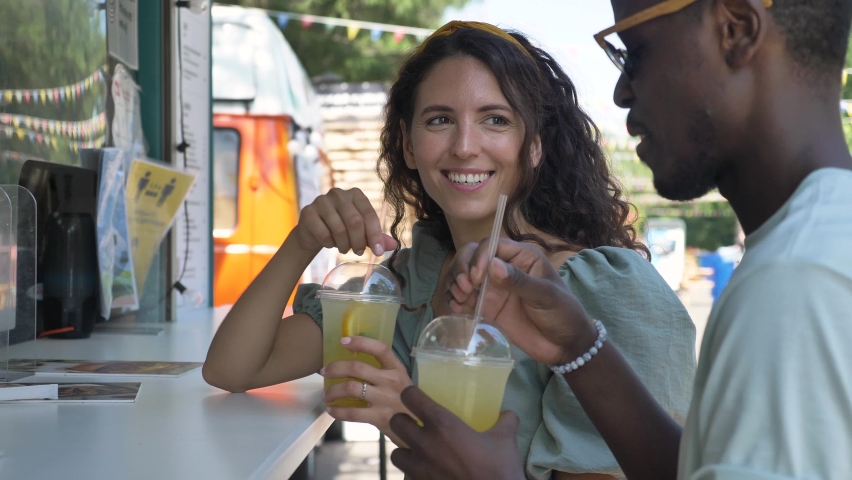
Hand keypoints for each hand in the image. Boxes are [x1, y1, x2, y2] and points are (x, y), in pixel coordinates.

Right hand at [296, 187, 396, 255]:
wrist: (313, 232)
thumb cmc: (341, 230)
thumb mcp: (361, 233)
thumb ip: (377, 237)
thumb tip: (394, 245)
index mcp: (355, 194)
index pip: (369, 214)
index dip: (375, 235)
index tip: (378, 252)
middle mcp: (339, 193)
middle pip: (355, 221)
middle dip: (359, 242)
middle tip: (358, 252)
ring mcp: (321, 201)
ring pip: (339, 229)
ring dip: (344, 245)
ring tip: (343, 248)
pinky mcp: (308, 212)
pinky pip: (324, 234)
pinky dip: (329, 244)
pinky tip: (329, 243)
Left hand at [321, 336, 413, 445]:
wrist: (418, 430)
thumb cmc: (405, 403)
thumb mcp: (401, 382)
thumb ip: (383, 372)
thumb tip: (354, 363)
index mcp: (397, 369)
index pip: (380, 349)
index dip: (361, 342)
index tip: (344, 341)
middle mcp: (391, 381)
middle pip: (357, 367)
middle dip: (335, 368)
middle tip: (324, 371)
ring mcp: (385, 400)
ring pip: (350, 388)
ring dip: (333, 390)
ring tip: (326, 394)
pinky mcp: (380, 418)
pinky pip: (352, 413)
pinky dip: (337, 411)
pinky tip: (332, 410)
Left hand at [389, 387, 523, 479]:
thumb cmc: (498, 469)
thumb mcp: (506, 441)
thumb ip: (505, 422)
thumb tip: (508, 415)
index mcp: (443, 424)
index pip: (410, 397)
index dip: (411, 395)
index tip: (416, 397)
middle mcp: (424, 443)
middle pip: (396, 422)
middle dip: (404, 421)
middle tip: (416, 425)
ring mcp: (419, 468)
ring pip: (395, 453)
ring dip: (405, 450)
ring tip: (418, 452)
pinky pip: (407, 475)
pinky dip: (413, 473)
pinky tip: (428, 473)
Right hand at [445, 238, 597, 365]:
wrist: (564, 345)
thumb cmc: (562, 313)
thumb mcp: (545, 295)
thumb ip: (519, 280)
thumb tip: (492, 265)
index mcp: (521, 257)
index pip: (491, 245)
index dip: (479, 257)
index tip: (477, 277)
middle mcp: (503, 268)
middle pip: (471, 255)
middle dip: (462, 268)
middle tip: (465, 288)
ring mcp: (493, 288)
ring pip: (463, 275)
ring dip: (455, 283)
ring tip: (460, 298)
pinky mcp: (486, 307)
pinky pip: (464, 298)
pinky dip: (455, 300)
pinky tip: (457, 307)